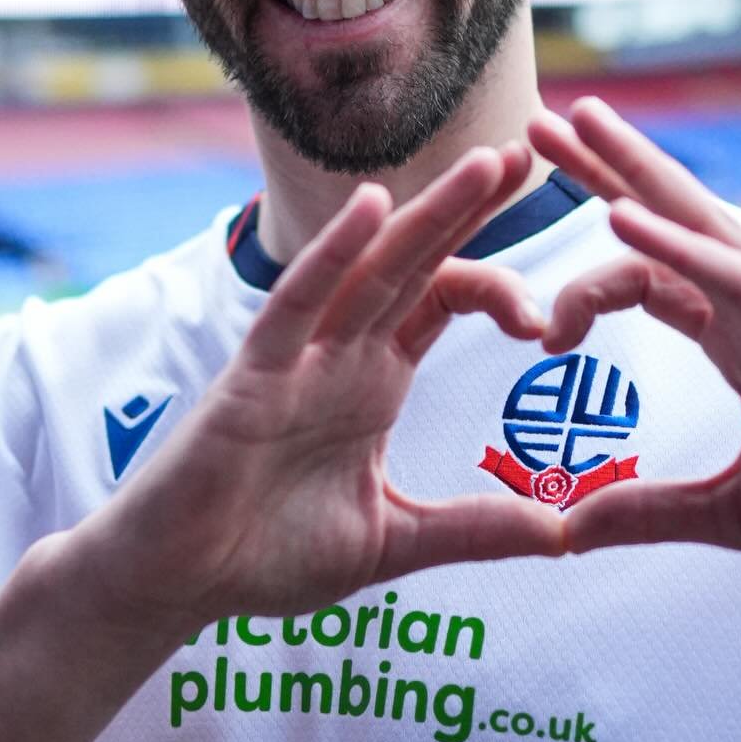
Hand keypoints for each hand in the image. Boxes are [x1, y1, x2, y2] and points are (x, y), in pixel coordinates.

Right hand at [77, 143, 565, 637]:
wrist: (177, 585)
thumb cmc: (266, 556)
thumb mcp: (395, 541)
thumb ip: (473, 529)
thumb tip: (563, 534)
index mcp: (373, 381)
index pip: (441, 302)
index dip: (497, 287)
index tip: (550, 318)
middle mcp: (341, 355)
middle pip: (416, 265)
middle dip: (468, 211)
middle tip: (522, 156)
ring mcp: (298, 359)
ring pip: (371, 269)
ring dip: (426, 216)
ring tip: (481, 167)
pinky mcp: (253, 377)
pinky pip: (296, 303)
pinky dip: (332, 253)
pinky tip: (371, 207)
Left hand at [527, 99, 740, 597]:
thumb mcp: (731, 516)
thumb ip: (648, 513)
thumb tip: (568, 528)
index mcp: (739, 344)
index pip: (655, 273)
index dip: (596, 249)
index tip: (532, 283)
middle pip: (671, 223)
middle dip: (608, 172)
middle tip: (540, 124)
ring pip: (702, 226)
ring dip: (638, 173)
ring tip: (584, 123)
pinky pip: (736, 279)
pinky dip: (678, 246)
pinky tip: (623, 215)